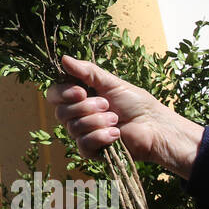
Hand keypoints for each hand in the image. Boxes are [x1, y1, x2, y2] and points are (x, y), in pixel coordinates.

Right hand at [45, 56, 204, 176]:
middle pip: (61, 112)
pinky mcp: (92, 151)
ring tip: (116, 120)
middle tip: (107, 105)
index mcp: (79, 97)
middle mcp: (78, 115)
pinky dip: (100, 137)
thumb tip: (63, 58)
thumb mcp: (111, 83)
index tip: (81, 91)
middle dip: (85, 108)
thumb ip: (87, 71)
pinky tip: (116, 134)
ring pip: (73, 128)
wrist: (154, 126)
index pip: (54, 95)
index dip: (63, 93)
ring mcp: (83, 133)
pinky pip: (83, 144)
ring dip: (97, 122)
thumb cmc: (136, 103)